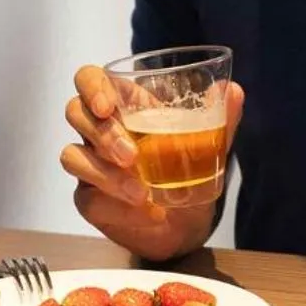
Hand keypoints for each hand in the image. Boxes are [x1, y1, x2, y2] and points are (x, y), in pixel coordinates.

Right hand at [60, 65, 243, 261]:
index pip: (90, 80)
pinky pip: (86, 196)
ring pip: (72, 154)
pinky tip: (145, 212)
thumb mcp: (208, 146)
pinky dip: (116, 205)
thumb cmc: (189, 173)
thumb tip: (233, 90)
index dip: (92, 87)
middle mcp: (98, 130)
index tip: (107, 106)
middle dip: (102, 133)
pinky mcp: (88, 198)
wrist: (186, 226)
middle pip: (75, 112)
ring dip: (105, 173)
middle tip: (132, 156)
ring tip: (141, 192)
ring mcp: (89, 164)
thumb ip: (219, 120)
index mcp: (124, 105)